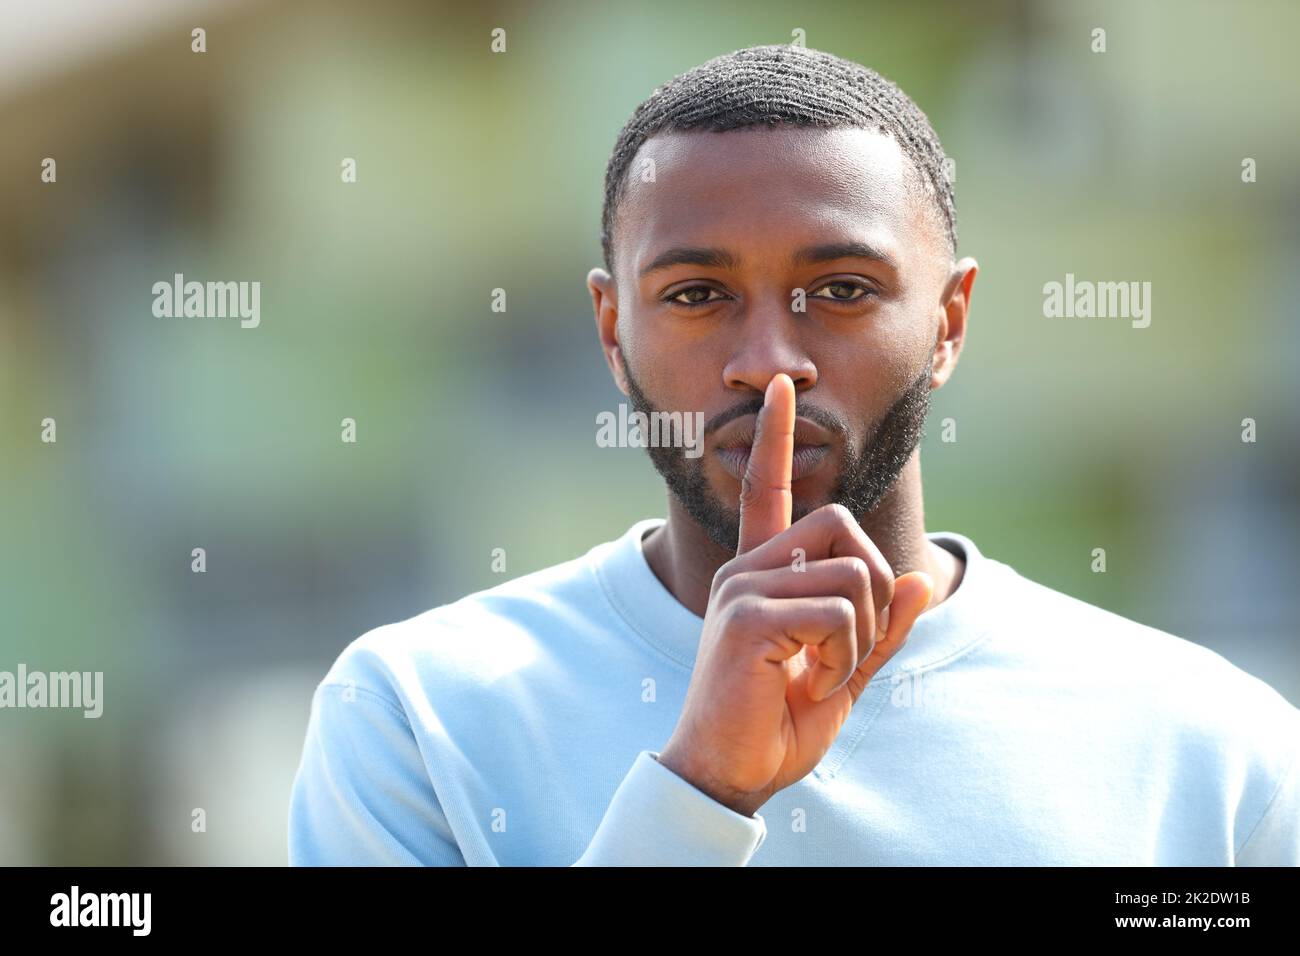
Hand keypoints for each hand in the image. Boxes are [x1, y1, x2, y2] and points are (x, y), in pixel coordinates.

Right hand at [658, 373, 933, 815]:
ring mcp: (744, 586)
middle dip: (870, 586)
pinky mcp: (749, 614)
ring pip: (850, 574)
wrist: (732, 772)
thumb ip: (882, 628)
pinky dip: (844, 655)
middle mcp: (747, 568)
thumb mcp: (846, 674)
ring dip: (858, 636)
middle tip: (847, 645)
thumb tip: (919, 580)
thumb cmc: (778, 724)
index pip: (767, 489)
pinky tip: (809, 682)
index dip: (774, 437)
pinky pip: (836, 610)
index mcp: (764, 573)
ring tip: (822, 674)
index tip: (777, 389)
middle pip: (840, 525)